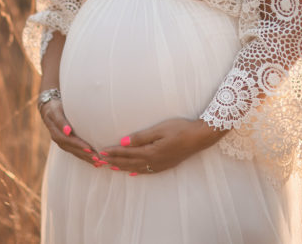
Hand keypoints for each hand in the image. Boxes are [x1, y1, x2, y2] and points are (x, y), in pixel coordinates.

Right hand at [39, 100, 107, 167]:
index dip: (77, 143)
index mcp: (55, 128)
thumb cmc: (56, 107)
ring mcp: (60, 142)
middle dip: (84, 153)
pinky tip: (94, 162)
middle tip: (97, 157)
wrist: (48, 109)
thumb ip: (61, 121)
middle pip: (71, 147)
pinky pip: (74, 152)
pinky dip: (84, 157)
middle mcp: (57, 137)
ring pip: (73, 151)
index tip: (88, 148)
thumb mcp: (57, 110)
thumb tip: (68, 131)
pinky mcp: (64, 144)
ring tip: (97, 162)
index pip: (66, 138)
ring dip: (85, 157)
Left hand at [97, 117, 228, 175]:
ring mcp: (160, 165)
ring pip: (137, 168)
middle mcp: (154, 162)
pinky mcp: (166, 165)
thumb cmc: (180, 129)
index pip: (127, 153)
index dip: (113, 153)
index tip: (101, 152)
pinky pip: (147, 171)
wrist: (200, 137)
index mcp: (151, 152)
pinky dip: (137, 172)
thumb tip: (123, 142)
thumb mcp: (159, 129)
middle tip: (101, 161)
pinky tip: (133, 173)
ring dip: (123, 167)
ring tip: (112, 167)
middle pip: (130, 162)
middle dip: (115, 161)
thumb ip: (141, 137)